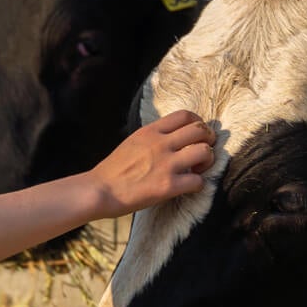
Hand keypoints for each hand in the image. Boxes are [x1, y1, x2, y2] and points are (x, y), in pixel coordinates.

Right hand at [90, 109, 216, 216]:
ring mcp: (165, 164)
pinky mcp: (168, 186)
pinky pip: (198, 181)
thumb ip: (153, 137)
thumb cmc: (113, 171)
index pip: (185, 115)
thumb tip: (171, 139)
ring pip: (205, 152)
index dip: (199, 123)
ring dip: (207, 161)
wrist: (99, 191)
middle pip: (200, 130)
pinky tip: (188, 187)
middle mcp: (160, 144)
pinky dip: (198, 185)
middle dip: (208, 141)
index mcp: (150, 131)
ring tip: (197, 169)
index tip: (197, 135)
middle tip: (202, 152)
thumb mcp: (132, 142)